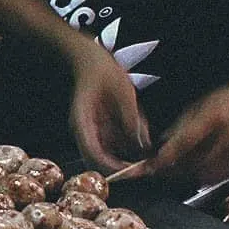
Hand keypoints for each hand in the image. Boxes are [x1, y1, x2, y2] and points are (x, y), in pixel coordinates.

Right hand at [68, 43, 151, 172]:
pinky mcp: (101, 125)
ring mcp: (92, 129)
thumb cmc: (100, 70)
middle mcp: (85, 131)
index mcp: (83, 124)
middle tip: (145, 165)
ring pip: (110, 152)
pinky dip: (129, 139)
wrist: (88, 58)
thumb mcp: (122, 92)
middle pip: (100, 160)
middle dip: (123, 165)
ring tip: (146, 142)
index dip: (113, 166)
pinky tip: (140, 128)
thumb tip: (141, 143)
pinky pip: (115, 140)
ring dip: (128, 152)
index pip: (93, 155)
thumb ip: (130, 118)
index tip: (133, 170)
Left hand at [145, 79, 228, 185]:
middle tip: (164, 167)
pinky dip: (207, 174)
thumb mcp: (201, 105)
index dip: (166, 157)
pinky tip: (205, 162)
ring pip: (205, 174)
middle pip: (194, 163)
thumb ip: (181, 127)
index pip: (185, 142)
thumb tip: (162, 147)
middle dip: (175, 169)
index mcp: (214, 118)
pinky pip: (219, 176)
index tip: (152, 166)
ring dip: (190, 174)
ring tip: (185, 163)